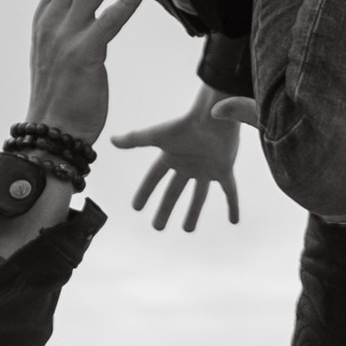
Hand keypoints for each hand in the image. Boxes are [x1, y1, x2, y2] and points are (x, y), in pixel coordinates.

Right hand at [24, 0, 150, 146]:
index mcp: (46, 15)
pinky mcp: (85, 57)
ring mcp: (66, 37)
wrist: (50, 134)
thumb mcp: (58, 49)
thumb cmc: (60, 94)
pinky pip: (108, 23)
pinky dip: (126, 2)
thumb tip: (88, 0)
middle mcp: (53, 20)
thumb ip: (71, 21)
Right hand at [110, 88, 251, 233]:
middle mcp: (187, 164)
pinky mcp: (224, 170)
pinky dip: (232, 205)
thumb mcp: (157, 135)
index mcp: (171, 157)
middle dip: (166, 209)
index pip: (154, 178)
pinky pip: (229, 191)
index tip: (136, 208)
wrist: (214, 116)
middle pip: (174, 192)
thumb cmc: (185, 124)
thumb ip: (135, 139)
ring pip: (199, 195)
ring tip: (187, 230)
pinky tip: (234, 221)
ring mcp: (206, 168)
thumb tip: (111, 140)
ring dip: (194, 212)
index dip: (145, 192)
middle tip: (158, 227)